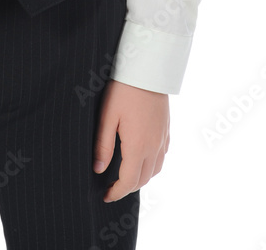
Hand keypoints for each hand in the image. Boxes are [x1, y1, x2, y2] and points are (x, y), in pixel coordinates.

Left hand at [93, 80, 169, 202]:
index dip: (116, 192)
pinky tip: (141, 156)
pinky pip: (162, 155)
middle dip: (128, 187)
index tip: (105, 196)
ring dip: (141, 177)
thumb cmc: (123, 90)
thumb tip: (98, 170)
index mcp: (138, 146)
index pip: (129, 181)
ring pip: (156, 169)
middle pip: (144, 179)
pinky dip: (152, 164)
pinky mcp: (166, 129)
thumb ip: (103, 145)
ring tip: (125, 175)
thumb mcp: (107, 117)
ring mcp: (162, 138)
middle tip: (111, 187)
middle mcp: (154, 146)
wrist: (147, 69)